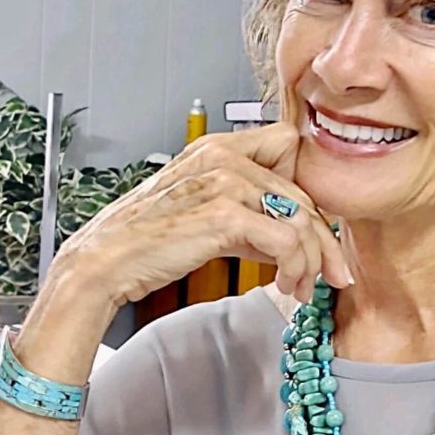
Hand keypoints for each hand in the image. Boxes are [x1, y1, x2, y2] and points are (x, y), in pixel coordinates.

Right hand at [51, 123, 350, 307]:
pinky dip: (296, 268)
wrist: (105, 262)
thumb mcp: (208, 215)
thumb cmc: (149, 240)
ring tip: (302, 288)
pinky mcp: (225, 215)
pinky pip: (288, 241)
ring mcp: (225, 182)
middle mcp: (224, 156)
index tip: (314, 227)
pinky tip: (286, 286)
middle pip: (305, 191)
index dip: (306, 189)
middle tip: (329, 273)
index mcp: (219, 147)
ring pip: (303, 218)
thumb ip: (251, 214)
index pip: (291, 147)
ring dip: (312, 261)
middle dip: (322, 240)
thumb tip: (295, 236)